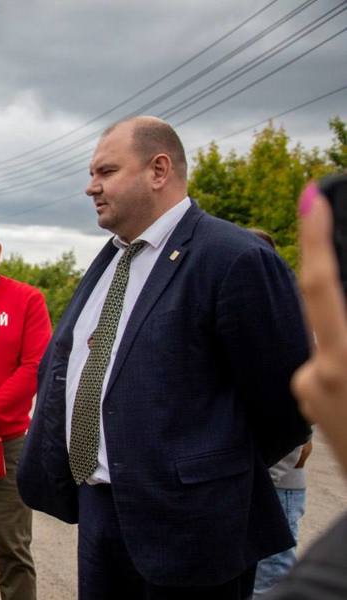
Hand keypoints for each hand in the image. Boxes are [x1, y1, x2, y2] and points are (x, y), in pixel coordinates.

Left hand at [291, 184, 346, 471]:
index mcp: (340, 363)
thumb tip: (332, 297)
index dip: (315, 239)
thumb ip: (344, 331)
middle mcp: (315, 374)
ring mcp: (307, 391)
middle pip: (328, 313)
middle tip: (332, 256)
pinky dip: (344, 366)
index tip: (309, 196)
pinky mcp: (307, 404)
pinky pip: (326, 368)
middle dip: (341, 293)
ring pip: (332, 345)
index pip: (322, 287)